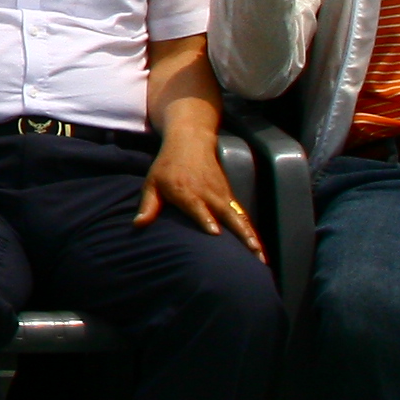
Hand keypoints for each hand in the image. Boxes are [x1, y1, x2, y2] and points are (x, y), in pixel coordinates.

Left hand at [135, 135, 265, 260]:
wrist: (190, 142)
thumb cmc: (167, 166)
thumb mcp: (152, 183)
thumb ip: (148, 205)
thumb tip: (138, 224)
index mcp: (186, 191)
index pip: (197, 206)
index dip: (206, 219)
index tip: (215, 232)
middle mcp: (208, 194)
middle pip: (227, 214)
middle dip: (240, 233)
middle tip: (251, 251)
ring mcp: (222, 195)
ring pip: (240, 218)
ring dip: (251, 236)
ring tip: (261, 257)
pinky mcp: (229, 196)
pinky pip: (242, 216)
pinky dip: (251, 231)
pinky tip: (258, 248)